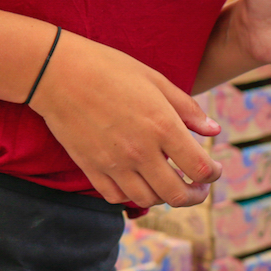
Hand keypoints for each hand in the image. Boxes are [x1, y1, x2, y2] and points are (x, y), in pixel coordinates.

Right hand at [29, 30, 221, 208]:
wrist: (55, 71)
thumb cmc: (110, 69)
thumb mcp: (156, 81)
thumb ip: (188, 110)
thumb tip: (214, 131)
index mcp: (162, 127)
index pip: (200, 169)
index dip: (213, 175)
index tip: (213, 170)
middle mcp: (140, 151)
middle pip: (177, 196)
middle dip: (195, 196)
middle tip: (197, 187)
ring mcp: (114, 163)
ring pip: (148, 200)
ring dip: (164, 197)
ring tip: (169, 183)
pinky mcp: (91, 168)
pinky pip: (117, 198)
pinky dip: (132, 197)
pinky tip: (138, 182)